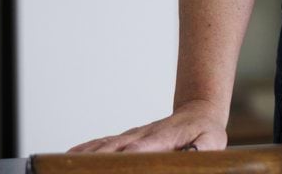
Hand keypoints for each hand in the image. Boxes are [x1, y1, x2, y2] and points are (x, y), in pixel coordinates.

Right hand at [66, 100, 227, 152]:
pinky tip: (71, 156)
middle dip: (100, 159)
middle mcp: (143, 134)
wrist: (198, 113)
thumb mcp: (213, 140)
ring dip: (87, 155)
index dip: (129, 155)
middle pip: (116, 146)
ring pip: (106, 144)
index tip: (117, 162)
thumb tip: (193, 155)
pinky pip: (103, 142)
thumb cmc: (206, 131)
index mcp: (164, 137)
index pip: (143, 147)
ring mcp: (132, 135)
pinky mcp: (126, 138)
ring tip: (68, 165)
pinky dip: (86, 149)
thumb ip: (203, 148)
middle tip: (82, 169)